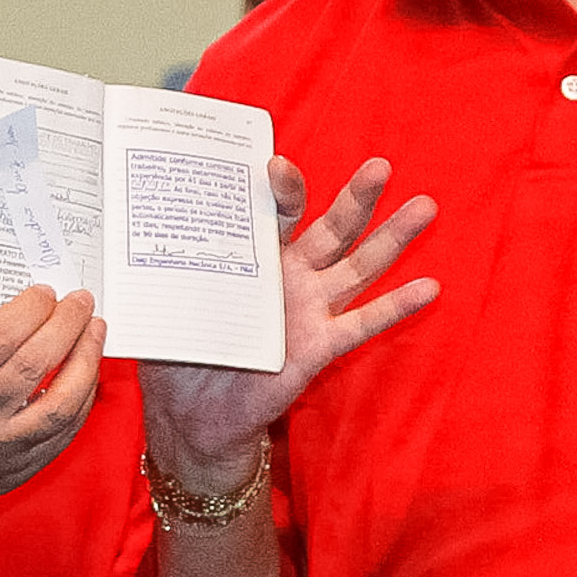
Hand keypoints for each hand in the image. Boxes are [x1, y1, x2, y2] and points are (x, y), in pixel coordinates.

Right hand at [0, 285, 106, 522]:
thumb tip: (24, 311)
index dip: (29, 309)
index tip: (44, 292)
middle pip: (32, 365)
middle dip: (65, 325)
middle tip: (79, 301)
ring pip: (60, 404)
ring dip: (86, 361)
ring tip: (94, 332)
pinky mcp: (16, 472)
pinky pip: (62, 432)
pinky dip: (80, 398)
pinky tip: (85, 373)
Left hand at [141, 156, 440, 487]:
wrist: (194, 410)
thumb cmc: (181, 348)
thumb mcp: (172, 301)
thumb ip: (174, 270)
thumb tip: (148, 239)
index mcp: (254, 256)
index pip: (274, 211)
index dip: (280, 189)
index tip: (275, 168)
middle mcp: (289, 275)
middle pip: (332, 228)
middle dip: (358, 197)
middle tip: (381, 166)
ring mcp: (310, 308)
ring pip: (358, 266)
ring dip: (392, 238)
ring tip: (424, 206)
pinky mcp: (319, 345)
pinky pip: (363, 323)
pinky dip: (396, 306)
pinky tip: (429, 287)